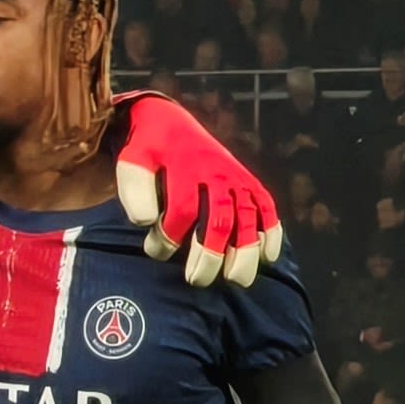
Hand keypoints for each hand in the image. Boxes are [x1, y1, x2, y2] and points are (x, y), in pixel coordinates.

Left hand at [110, 91, 281, 290]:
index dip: (169, 236)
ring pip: (247, 217)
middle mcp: (217, 174)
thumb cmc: (148, 151)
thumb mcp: (133, 162)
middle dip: (210, 253)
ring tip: (238, 280)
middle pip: (219, 219)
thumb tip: (146, 221)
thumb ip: (136, 189)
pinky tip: (269, 257)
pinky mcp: (248, 182)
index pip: (182, 209)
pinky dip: (271, 230)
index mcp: (186, 169)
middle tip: (196, 280)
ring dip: (245, 250)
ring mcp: (236, 179)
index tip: (154, 251)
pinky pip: (266, 206)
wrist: (169, 123)